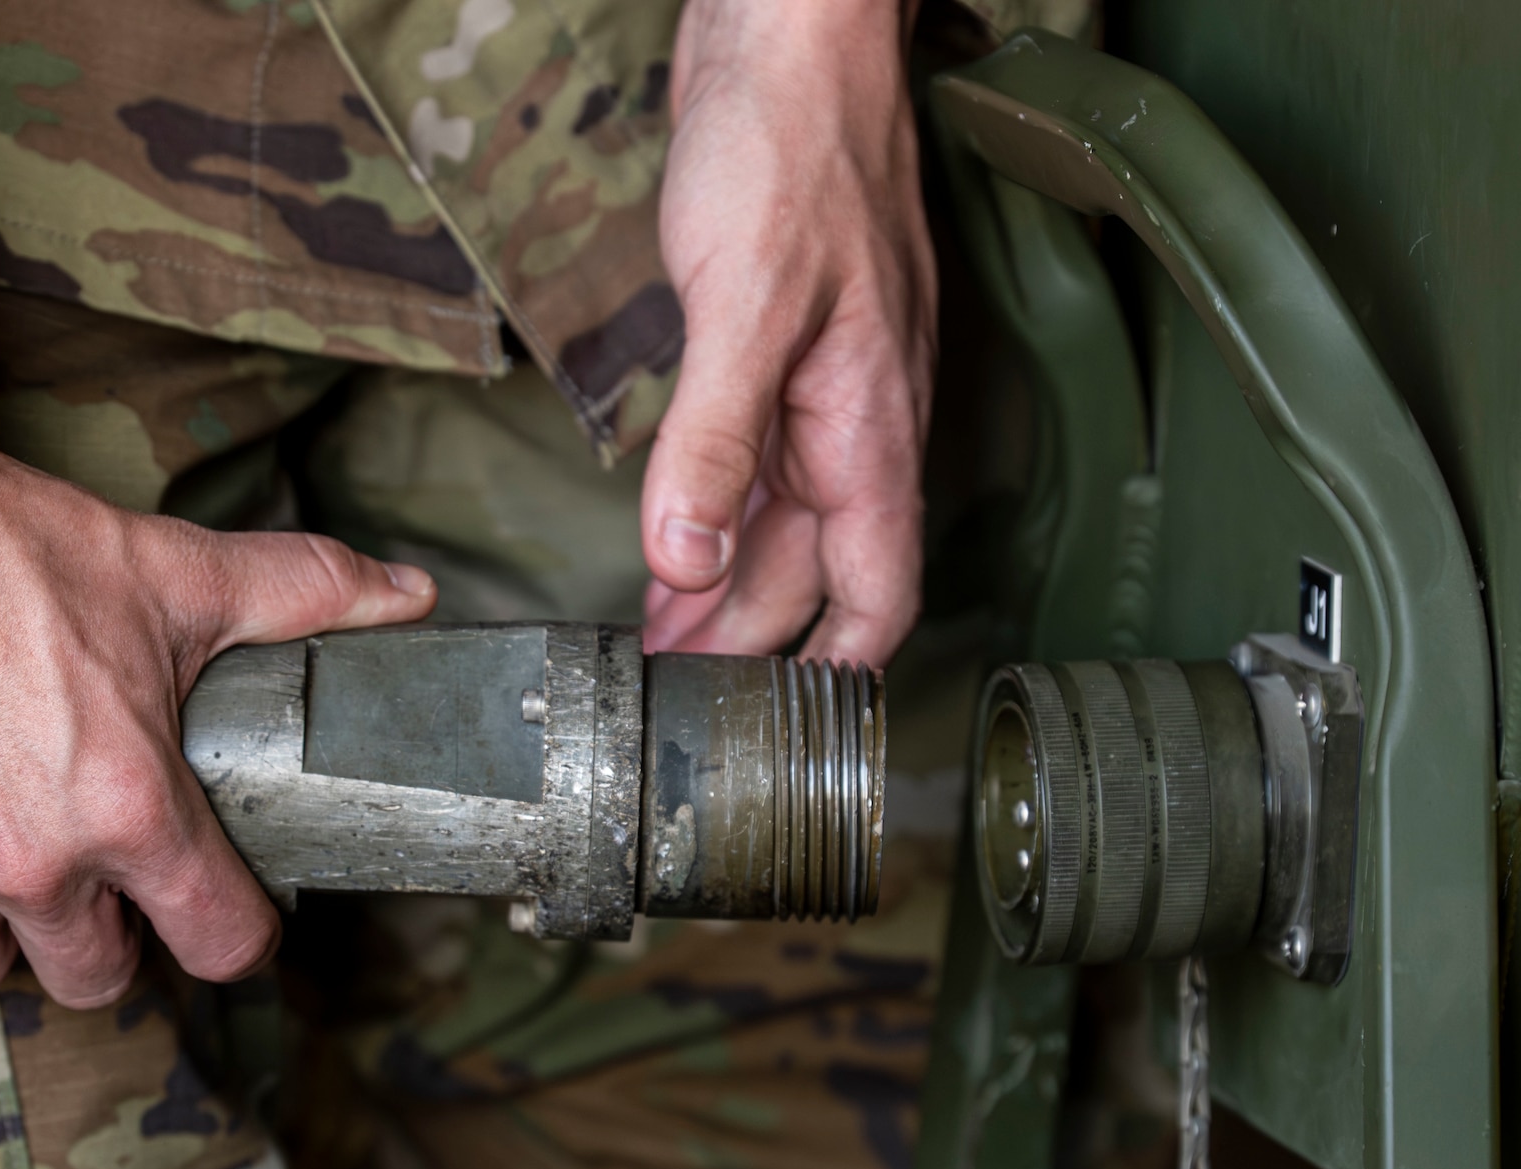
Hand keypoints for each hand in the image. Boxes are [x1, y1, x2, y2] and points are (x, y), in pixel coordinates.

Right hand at [0, 353, 435, 1005]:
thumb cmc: (10, 538)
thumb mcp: (174, 573)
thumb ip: (302, 596)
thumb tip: (410, 595)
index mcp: (127, 808)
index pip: (218, 944)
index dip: (235, 930)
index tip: (222, 906)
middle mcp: (27, 861)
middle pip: (95, 979)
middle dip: (112, 938)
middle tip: (104, 872)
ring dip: (5, 927)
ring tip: (11, 851)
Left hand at [640, 0, 935, 663]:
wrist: (786, 37)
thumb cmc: (792, 151)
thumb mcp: (746, 307)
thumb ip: (714, 442)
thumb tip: (685, 561)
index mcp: (869, 429)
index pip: (877, 590)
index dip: (837, 671)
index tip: (776, 731)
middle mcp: (853, 422)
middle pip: (812, 570)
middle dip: (743, 639)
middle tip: (667, 687)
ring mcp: (818, 388)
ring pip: (780, 521)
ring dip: (722, 582)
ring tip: (658, 635)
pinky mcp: (777, 351)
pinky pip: (754, 462)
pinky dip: (714, 512)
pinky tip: (673, 535)